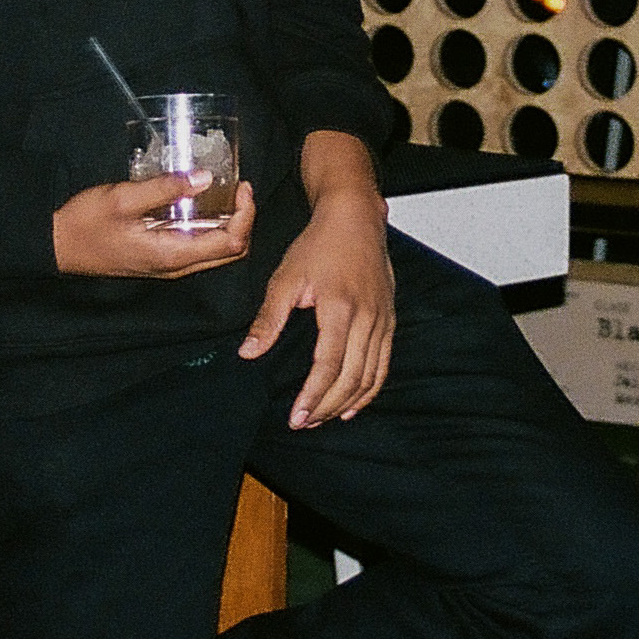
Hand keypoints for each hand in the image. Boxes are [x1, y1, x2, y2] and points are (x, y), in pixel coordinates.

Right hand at [52, 172, 256, 276]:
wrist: (57, 246)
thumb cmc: (86, 223)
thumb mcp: (123, 197)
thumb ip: (165, 188)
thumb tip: (206, 177)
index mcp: (172, 255)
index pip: (230, 243)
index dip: (245, 215)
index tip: (241, 186)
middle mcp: (176, 266)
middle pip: (231, 252)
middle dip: (244, 220)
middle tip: (239, 188)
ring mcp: (168, 265)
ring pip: (216, 252)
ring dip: (230, 224)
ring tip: (227, 191)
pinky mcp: (160, 258)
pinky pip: (198, 247)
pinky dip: (212, 227)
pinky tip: (203, 202)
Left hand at [240, 135, 394, 428]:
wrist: (355, 216)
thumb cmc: (320, 242)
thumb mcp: (286, 277)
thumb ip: (268, 318)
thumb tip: (248, 353)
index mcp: (340, 307)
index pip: (328, 365)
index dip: (313, 396)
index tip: (296, 417)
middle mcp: (367, 317)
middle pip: (351, 377)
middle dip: (327, 406)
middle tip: (304, 422)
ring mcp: (383, 319)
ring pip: (371, 375)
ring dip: (348, 402)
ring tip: (324, 418)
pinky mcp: (390, 318)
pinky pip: (384, 364)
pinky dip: (370, 388)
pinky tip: (353, 403)